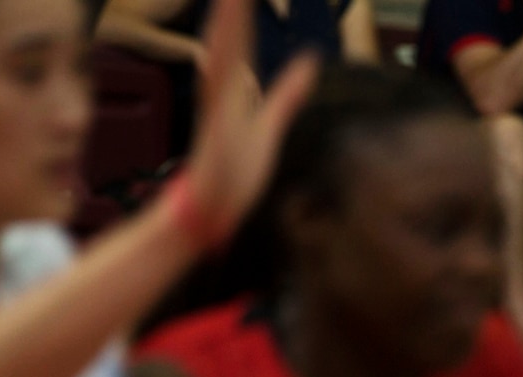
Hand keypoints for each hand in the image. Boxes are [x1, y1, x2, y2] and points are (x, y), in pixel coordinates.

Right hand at [177, 0, 317, 244]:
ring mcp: (217, 115)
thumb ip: (287, 92)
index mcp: (231, 90)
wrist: (212, 209)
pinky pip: (218, 100)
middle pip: (227, 43)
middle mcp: (221, 96)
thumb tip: (309, 61)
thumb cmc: (235, 169)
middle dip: (231, 12)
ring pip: (220, 63)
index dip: (243, 14)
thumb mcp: (269, 123)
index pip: (240, 42)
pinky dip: (218, 78)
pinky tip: (219, 54)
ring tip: (231, 0)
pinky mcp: (217, 136)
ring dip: (225, 31)